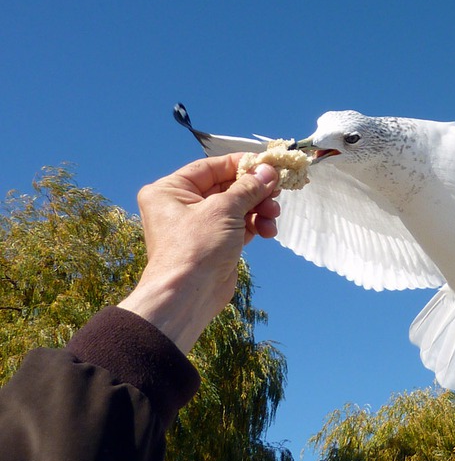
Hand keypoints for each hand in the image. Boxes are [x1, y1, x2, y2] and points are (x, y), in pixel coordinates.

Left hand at [118, 154, 280, 352]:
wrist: (188, 296)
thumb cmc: (196, 247)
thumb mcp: (224, 209)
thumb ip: (249, 187)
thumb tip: (269, 171)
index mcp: (171, 190)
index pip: (212, 167)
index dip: (241, 164)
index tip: (268, 163)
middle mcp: (182, 205)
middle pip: (227, 187)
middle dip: (255, 191)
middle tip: (277, 191)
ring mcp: (199, 226)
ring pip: (237, 207)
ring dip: (259, 209)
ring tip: (273, 215)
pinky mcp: (215, 243)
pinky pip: (240, 225)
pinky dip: (256, 225)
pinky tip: (268, 231)